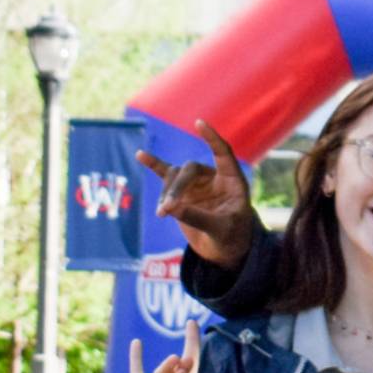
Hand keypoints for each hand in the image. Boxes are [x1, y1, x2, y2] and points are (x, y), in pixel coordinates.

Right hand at [124, 330, 197, 372]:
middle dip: (179, 363)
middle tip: (181, 362)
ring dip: (165, 367)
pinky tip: (136, 344)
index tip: (192, 323)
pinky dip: (136, 359)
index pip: (191, 362)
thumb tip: (181, 367)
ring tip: (173, 363)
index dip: (192, 343)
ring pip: (160, 372)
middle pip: (176, 367)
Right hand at [137, 120, 265, 268]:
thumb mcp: (220, 229)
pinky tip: (140, 154)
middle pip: (189, 170)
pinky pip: (165, 175)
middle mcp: (213, 177)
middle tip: (168, 209)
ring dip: (166, 193)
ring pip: (174, 177)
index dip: (212, 138)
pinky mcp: (181, 192)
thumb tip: (171, 207)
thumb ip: (198, 217)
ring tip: (162, 214)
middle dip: (177, 187)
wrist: (224, 248)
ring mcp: (195, 183)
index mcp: (232, 180)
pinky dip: (154, 165)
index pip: (223, 153)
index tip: (199, 124)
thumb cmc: (231, 236)